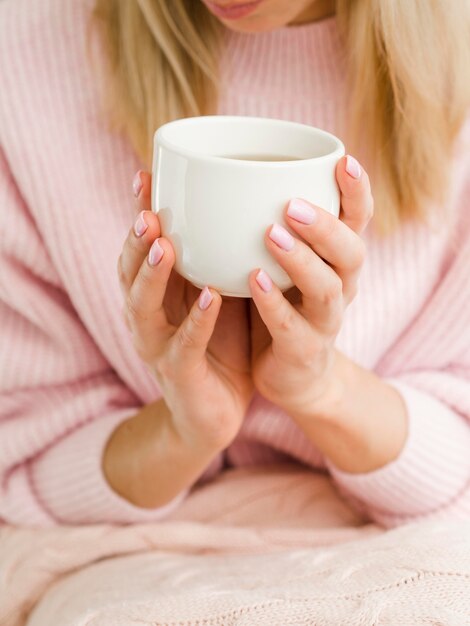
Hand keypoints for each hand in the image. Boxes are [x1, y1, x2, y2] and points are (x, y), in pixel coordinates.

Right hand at [118, 172, 252, 450]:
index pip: (140, 248)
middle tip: (146, 207)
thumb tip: (241, 211)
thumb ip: (216, 263)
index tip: (145, 175)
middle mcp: (147, 318)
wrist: (213, 417)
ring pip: (143, 308)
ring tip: (164, 244)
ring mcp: (158, 348)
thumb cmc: (218, 349)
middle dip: (135, 240)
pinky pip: (185, 347)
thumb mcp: (217, 298)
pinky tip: (212, 296)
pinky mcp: (181, 376)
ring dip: (152, 275)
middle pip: (129, 272)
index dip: (139, 213)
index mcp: (157, 295)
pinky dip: (197, 321)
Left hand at [249, 155, 372, 420]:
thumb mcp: (290, 266)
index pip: (358, 221)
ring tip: (271, 234)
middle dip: (326, 226)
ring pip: (326, 289)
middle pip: (351, 253)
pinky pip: (290, 327)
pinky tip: (252, 279)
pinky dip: (272, 303)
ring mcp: (325, 323)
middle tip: (293, 204)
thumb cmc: (287, 307)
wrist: (296, 377)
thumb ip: (278, 228)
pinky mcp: (303, 351)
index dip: (357, 193)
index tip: (343, 160)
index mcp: (338, 262)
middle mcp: (341, 288)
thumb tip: (240, 174)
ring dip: (301, 260)